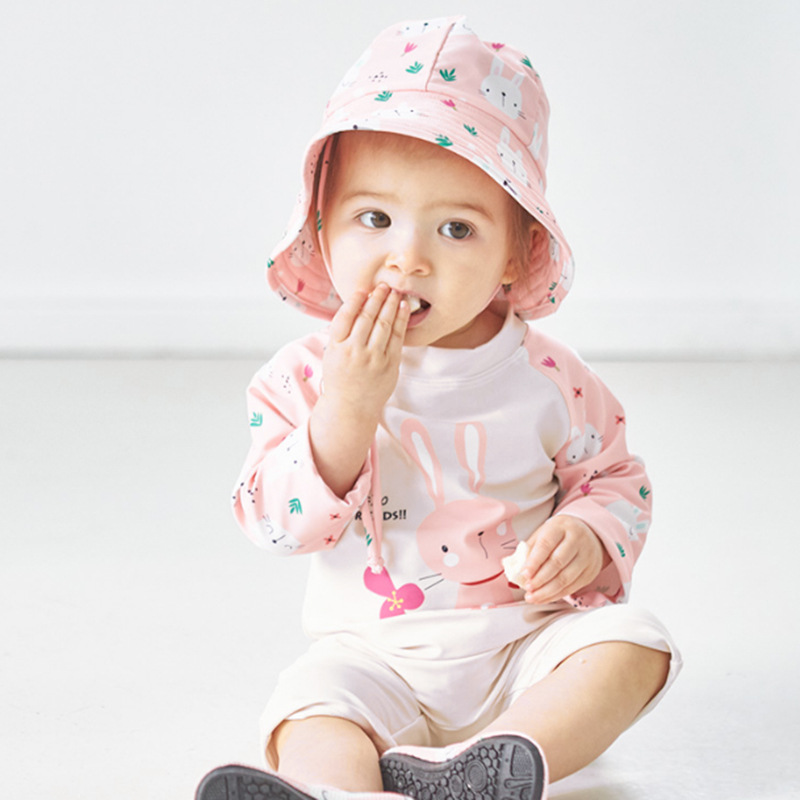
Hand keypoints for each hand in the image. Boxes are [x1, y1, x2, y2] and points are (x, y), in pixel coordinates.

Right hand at [322, 284, 409, 419]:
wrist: (351, 408)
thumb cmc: (341, 379)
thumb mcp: (332, 354)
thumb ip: (341, 333)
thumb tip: (357, 305)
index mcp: (336, 347)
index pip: (345, 316)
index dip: (355, 300)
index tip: (363, 290)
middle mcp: (354, 351)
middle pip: (367, 317)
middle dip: (377, 298)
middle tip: (383, 285)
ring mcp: (373, 359)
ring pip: (384, 324)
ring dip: (390, 304)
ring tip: (395, 292)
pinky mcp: (389, 365)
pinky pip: (398, 337)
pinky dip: (401, 320)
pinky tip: (403, 307)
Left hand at [520, 516, 606, 603]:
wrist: (588, 532)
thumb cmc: (559, 534)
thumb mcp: (543, 533)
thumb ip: (529, 549)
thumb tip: (509, 565)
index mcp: (561, 527)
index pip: (546, 545)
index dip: (534, 562)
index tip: (524, 574)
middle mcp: (577, 540)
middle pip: (557, 563)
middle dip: (540, 579)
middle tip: (527, 588)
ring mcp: (587, 556)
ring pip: (566, 578)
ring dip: (547, 591)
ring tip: (532, 597)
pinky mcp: (590, 571)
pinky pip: (573, 586)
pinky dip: (556, 595)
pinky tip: (544, 597)